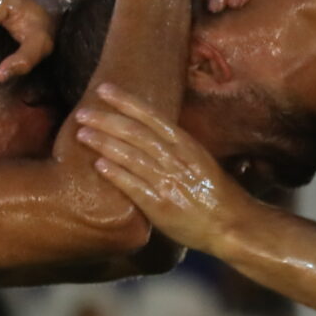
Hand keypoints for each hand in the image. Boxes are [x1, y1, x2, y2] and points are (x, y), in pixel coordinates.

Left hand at [74, 84, 259, 253]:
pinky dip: (117, 174)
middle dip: (107, 120)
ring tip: (82, 133)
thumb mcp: (201, 162)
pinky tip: (99, 164)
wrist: (233, 226)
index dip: (127, 102)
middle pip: (137, 133)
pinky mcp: (162, 207)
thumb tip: (150, 137)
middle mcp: (177, 160)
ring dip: (105, 143)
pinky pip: (135, 187)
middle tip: (83, 112)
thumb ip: (177, 150)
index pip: (152, 117)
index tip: (105, 89)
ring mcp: (169, 183)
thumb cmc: (217, 195)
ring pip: (132, 156)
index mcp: (187, 145)